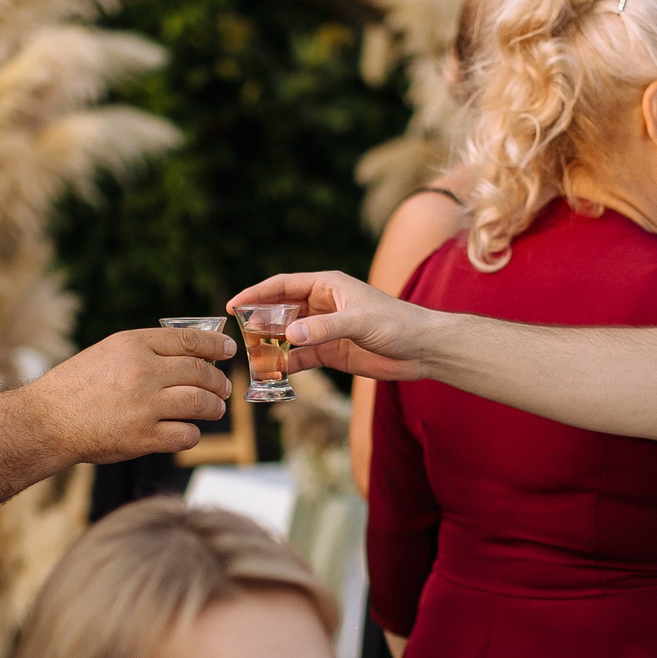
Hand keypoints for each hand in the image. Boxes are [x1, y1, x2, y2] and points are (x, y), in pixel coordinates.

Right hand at [26, 327, 233, 464]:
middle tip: (223, 388)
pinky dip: (192, 433)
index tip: (228, 350)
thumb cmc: (78, 386)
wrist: (47, 420)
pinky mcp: (143, 437)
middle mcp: (142, 371)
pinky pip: (187, 434)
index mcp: (133, 344)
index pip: (191, 341)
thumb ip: (147, 349)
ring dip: (214, 407)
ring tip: (214, 409)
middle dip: (219, 382)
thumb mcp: (109, 352)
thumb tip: (193, 353)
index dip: (217, 346)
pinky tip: (187, 431)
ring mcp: (144, 405)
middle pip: (201, 372)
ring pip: (201, 403)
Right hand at [225, 272, 447, 381]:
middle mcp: (322, 305)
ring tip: (251, 357)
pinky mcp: (331, 352)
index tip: (234, 305)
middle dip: (259, 321)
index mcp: (327, 285)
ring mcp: (325, 329)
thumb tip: (289, 335)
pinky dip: (286, 364)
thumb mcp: (358, 322)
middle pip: (281, 310)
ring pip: (288, 335)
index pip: (283, 285)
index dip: (257, 293)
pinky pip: (301, 357)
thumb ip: (323, 328)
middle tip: (238, 336)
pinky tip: (273, 372)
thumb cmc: (396, 323)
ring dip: (270, 345)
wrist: (422, 349)